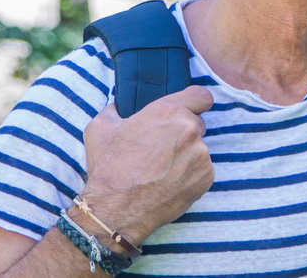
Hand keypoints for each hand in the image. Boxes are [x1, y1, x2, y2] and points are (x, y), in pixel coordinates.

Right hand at [79, 86, 213, 244]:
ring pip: (199, 149)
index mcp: (168, 111)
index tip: (189, 109)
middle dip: (183, 133)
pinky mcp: (205, 178)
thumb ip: (114, 110)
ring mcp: (200, 155)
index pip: (201, 95)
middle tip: (162, 148)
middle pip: (197, 124)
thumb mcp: (100, 128)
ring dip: (186, 155)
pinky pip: (202, 170)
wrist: (116, 210)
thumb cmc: (108, 168)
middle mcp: (189, 130)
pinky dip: (190, 174)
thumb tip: (118, 105)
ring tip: (162, 170)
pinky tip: (169, 182)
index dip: (195, 101)